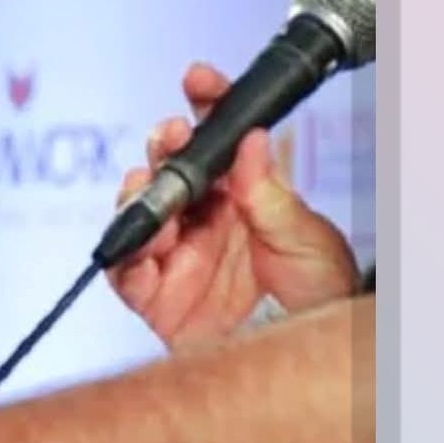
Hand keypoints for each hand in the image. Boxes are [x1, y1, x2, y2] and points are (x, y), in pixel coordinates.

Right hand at [107, 62, 358, 352]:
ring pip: (137, 211)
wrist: (305, 364)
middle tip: (172, 136)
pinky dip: (124, 250)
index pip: (217, 142)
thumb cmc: (320, 303)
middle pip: (168, 169)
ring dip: (139, 193)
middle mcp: (206, 222)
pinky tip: (144, 238)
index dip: (205, 105)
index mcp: (245, 200)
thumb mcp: (307, 239)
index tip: (198, 79)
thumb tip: (250, 140)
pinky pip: (123, 269)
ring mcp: (178, 257)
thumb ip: (269, 194)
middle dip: (164, 144)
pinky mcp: (156, 298)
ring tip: (153, 188)